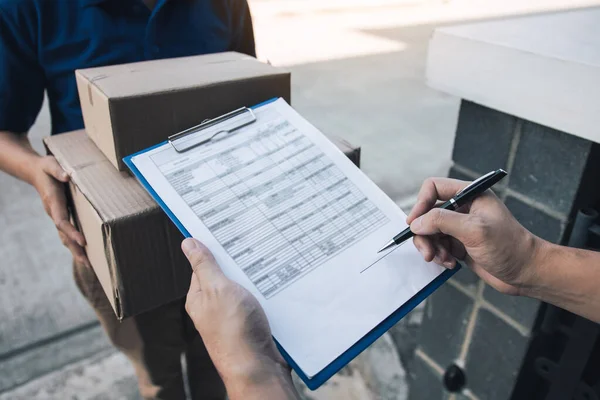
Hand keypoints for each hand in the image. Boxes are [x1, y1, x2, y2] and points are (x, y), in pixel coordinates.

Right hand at [33, 156, 87, 265]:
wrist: (35, 171)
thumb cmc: (46, 167)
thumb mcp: (51, 164)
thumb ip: (58, 170)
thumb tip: (67, 176)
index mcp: (53, 202)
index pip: (62, 221)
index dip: (71, 231)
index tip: (83, 240)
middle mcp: (54, 212)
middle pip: (64, 235)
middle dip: (75, 248)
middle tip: (87, 262)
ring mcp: (57, 215)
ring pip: (65, 237)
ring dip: (76, 250)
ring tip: (89, 264)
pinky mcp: (62, 216)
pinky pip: (68, 232)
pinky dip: (75, 243)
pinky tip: (85, 252)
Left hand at [182, 238, 292, 396]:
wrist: (258, 367)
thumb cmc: (233, 331)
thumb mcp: (217, 289)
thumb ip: (204, 265)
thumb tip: (188, 243)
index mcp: (199, 298)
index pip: (204, 265)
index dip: (215, 249)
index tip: (228, 232)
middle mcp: (214, 307)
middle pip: (227, 276)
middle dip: (240, 264)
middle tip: (253, 246)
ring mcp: (234, 317)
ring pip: (246, 288)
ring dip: (256, 278)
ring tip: (267, 265)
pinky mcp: (252, 324)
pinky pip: (260, 301)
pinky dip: (267, 293)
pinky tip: (275, 286)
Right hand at [406, 177, 543, 294]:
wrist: (527, 273)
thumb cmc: (510, 247)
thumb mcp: (474, 230)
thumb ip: (442, 221)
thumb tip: (417, 223)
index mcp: (470, 194)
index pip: (434, 188)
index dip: (421, 204)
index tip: (414, 224)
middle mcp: (464, 208)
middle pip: (428, 213)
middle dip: (425, 233)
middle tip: (427, 252)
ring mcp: (461, 227)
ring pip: (430, 232)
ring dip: (431, 247)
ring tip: (442, 259)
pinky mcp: (460, 244)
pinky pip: (438, 246)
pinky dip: (439, 256)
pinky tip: (451, 263)